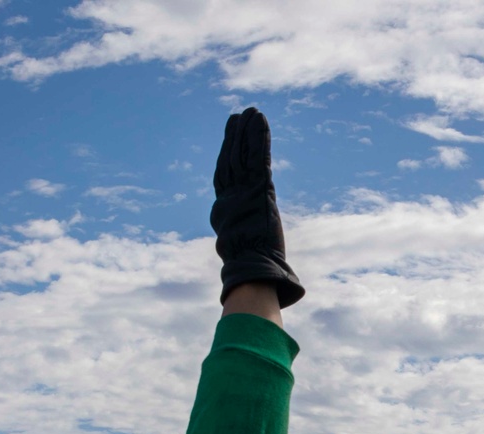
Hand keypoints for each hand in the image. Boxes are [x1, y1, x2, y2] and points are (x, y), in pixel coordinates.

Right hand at [210, 107, 303, 308]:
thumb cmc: (250, 270)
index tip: (228, 144)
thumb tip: (234, 262)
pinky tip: (259, 119)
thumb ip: (239, 245)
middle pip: (231, 161)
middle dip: (234, 139)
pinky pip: (258, 156)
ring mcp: (243, 191)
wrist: (251, 268)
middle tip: (237, 119)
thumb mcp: (241, 251)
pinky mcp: (259, 187)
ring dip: (247, 132)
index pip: (224, 179)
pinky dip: (258, 137)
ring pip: (243, 154)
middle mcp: (230, 197)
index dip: (225, 159)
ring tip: (251, 112)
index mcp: (224, 211)